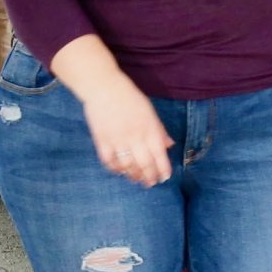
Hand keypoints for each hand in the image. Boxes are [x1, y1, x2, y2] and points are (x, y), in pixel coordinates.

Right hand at [81, 73, 173, 187]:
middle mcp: (136, 138)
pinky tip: (120, 171)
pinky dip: (116, 169)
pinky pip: (110, 162)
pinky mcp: (102, 142)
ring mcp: (118, 141)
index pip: (160, 155)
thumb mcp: (150, 112)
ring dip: (134, 176)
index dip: (163, 169)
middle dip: (149, 177)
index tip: (164, 177)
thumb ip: (159, 130)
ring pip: (128, 166)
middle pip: (145, 164)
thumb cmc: (130, 98)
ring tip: (137, 179)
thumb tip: (169, 145)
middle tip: (150, 183)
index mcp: (150, 129)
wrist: (104, 89)